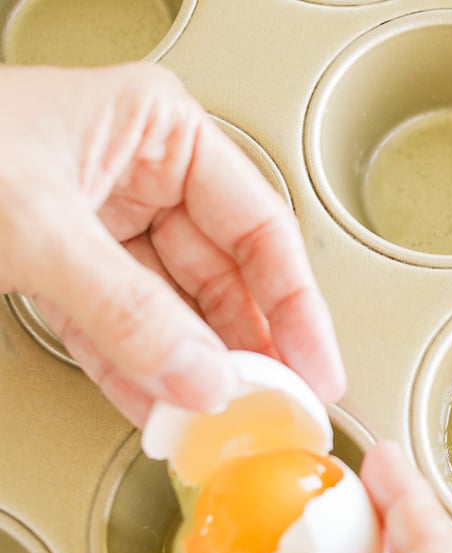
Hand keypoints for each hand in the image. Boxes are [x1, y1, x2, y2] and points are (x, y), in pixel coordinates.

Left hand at [0, 63, 344, 424]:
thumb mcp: (36, 224)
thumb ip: (127, 309)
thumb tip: (200, 375)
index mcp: (159, 132)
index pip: (260, 228)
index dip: (295, 305)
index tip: (313, 365)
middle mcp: (141, 174)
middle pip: (224, 278)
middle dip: (240, 348)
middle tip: (268, 406)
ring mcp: (103, 224)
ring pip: (173, 311)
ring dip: (189, 370)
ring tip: (215, 419)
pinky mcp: (63, 266)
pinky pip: (120, 328)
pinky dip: (136, 372)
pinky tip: (157, 407)